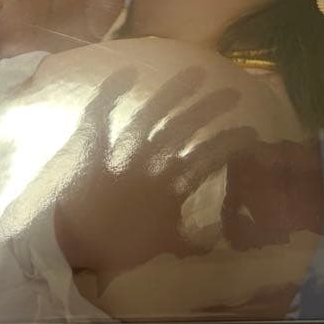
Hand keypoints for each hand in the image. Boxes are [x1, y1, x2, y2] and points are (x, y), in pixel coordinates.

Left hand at [50, 65, 258, 278]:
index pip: (205, 161)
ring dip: (172, 96)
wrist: (71, 250)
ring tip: (193, 74)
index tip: (252, 132)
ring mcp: (121, 157)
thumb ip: (188, 241)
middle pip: (182, 133)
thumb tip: (215, 242)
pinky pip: (100, 122)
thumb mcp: (160, 247)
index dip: (229, 145)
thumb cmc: (117, 249)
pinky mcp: (92, 154)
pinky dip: (109, 97)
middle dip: (208, 111)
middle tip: (232, 93)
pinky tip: (125, 74)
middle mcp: (149, 167)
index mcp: (167, 190)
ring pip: (151, 120)